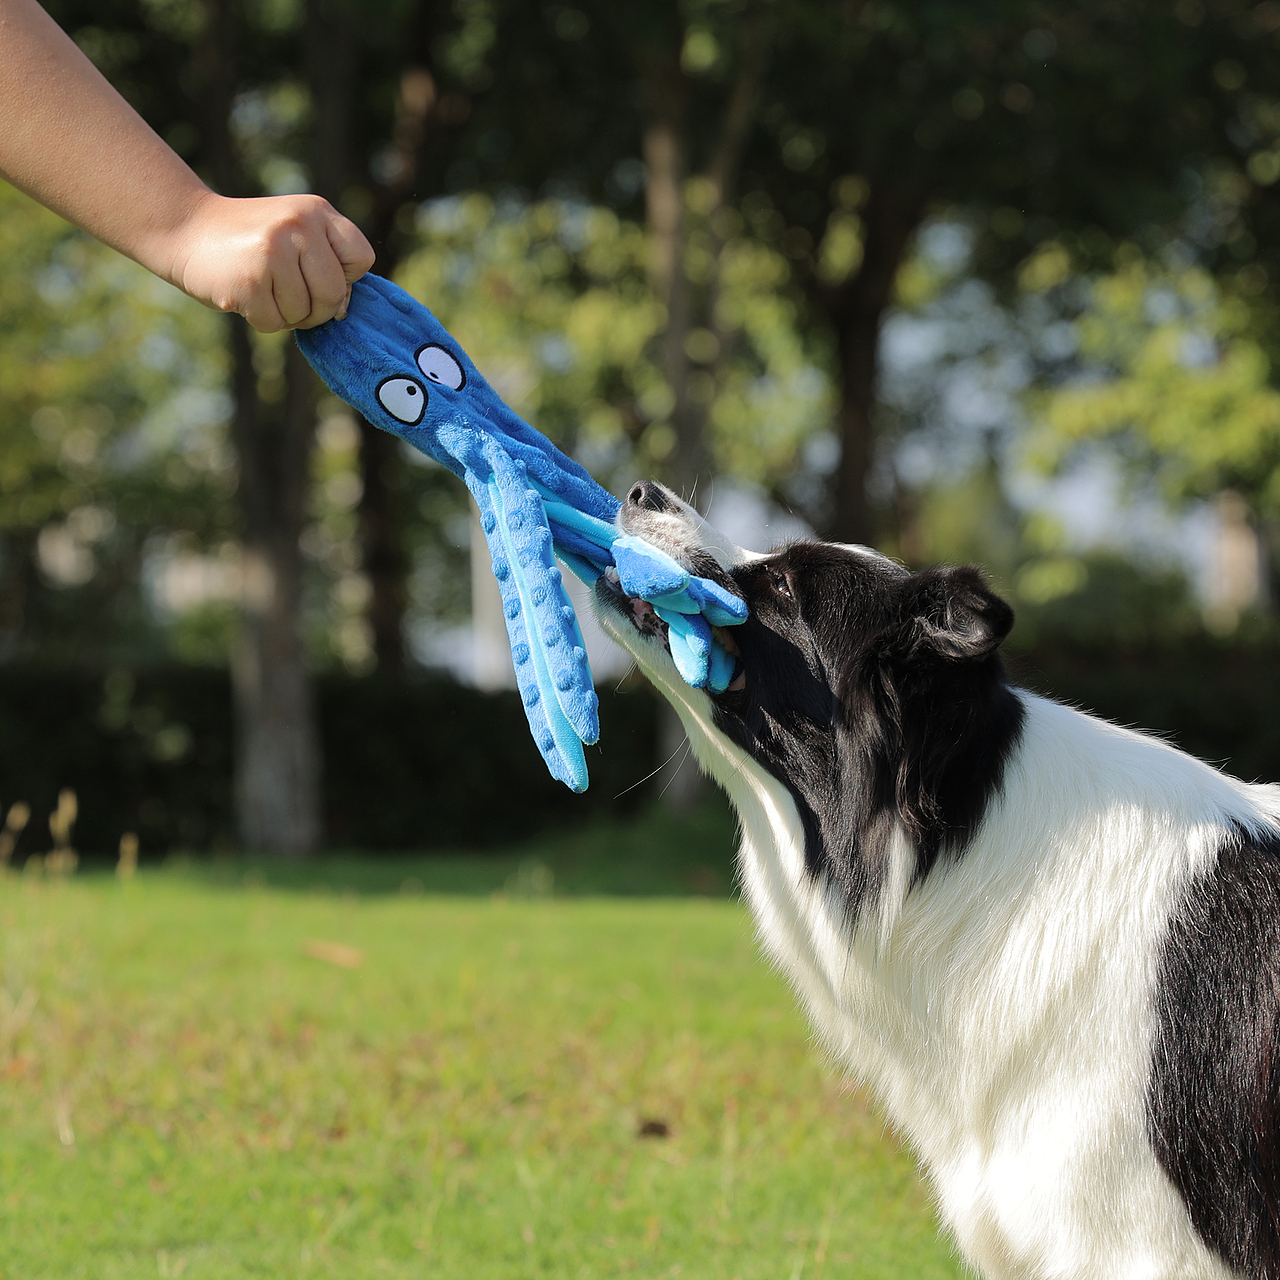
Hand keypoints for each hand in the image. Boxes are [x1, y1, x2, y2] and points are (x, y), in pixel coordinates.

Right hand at [168, 192, 375, 332]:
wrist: (186, 229)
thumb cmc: (252, 241)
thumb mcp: (297, 233)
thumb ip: (328, 264)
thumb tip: (344, 310)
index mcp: (316, 210)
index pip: (361, 258)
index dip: (345, 277)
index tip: (317, 272)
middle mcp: (297, 225)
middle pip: (335, 293)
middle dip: (317, 307)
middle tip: (290, 293)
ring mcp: (272, 252)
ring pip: (305, 313)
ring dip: (286, 313)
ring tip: (263, 287)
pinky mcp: (249, 282)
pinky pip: (275, 324)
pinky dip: (262, 319)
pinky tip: (246, 294)